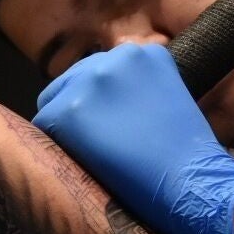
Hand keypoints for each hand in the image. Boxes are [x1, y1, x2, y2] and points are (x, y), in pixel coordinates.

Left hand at [33, 42, 233, 233]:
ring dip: (67, 125)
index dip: (102, 102)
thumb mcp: (169, 97)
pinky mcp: (68, 110)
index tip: (114, 125)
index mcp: (143, 52)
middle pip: (73, 81)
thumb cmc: (186, 153)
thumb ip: (139, 85)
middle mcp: (114, 56)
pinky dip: (57, 145)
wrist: (189, 182)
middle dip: (81, 109)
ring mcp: (89, 81)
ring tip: (94, 152)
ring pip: (55, 101)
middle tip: (101, 142)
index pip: (101, 71)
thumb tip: (110, 97)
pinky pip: (44, 125)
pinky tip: (84, 160)